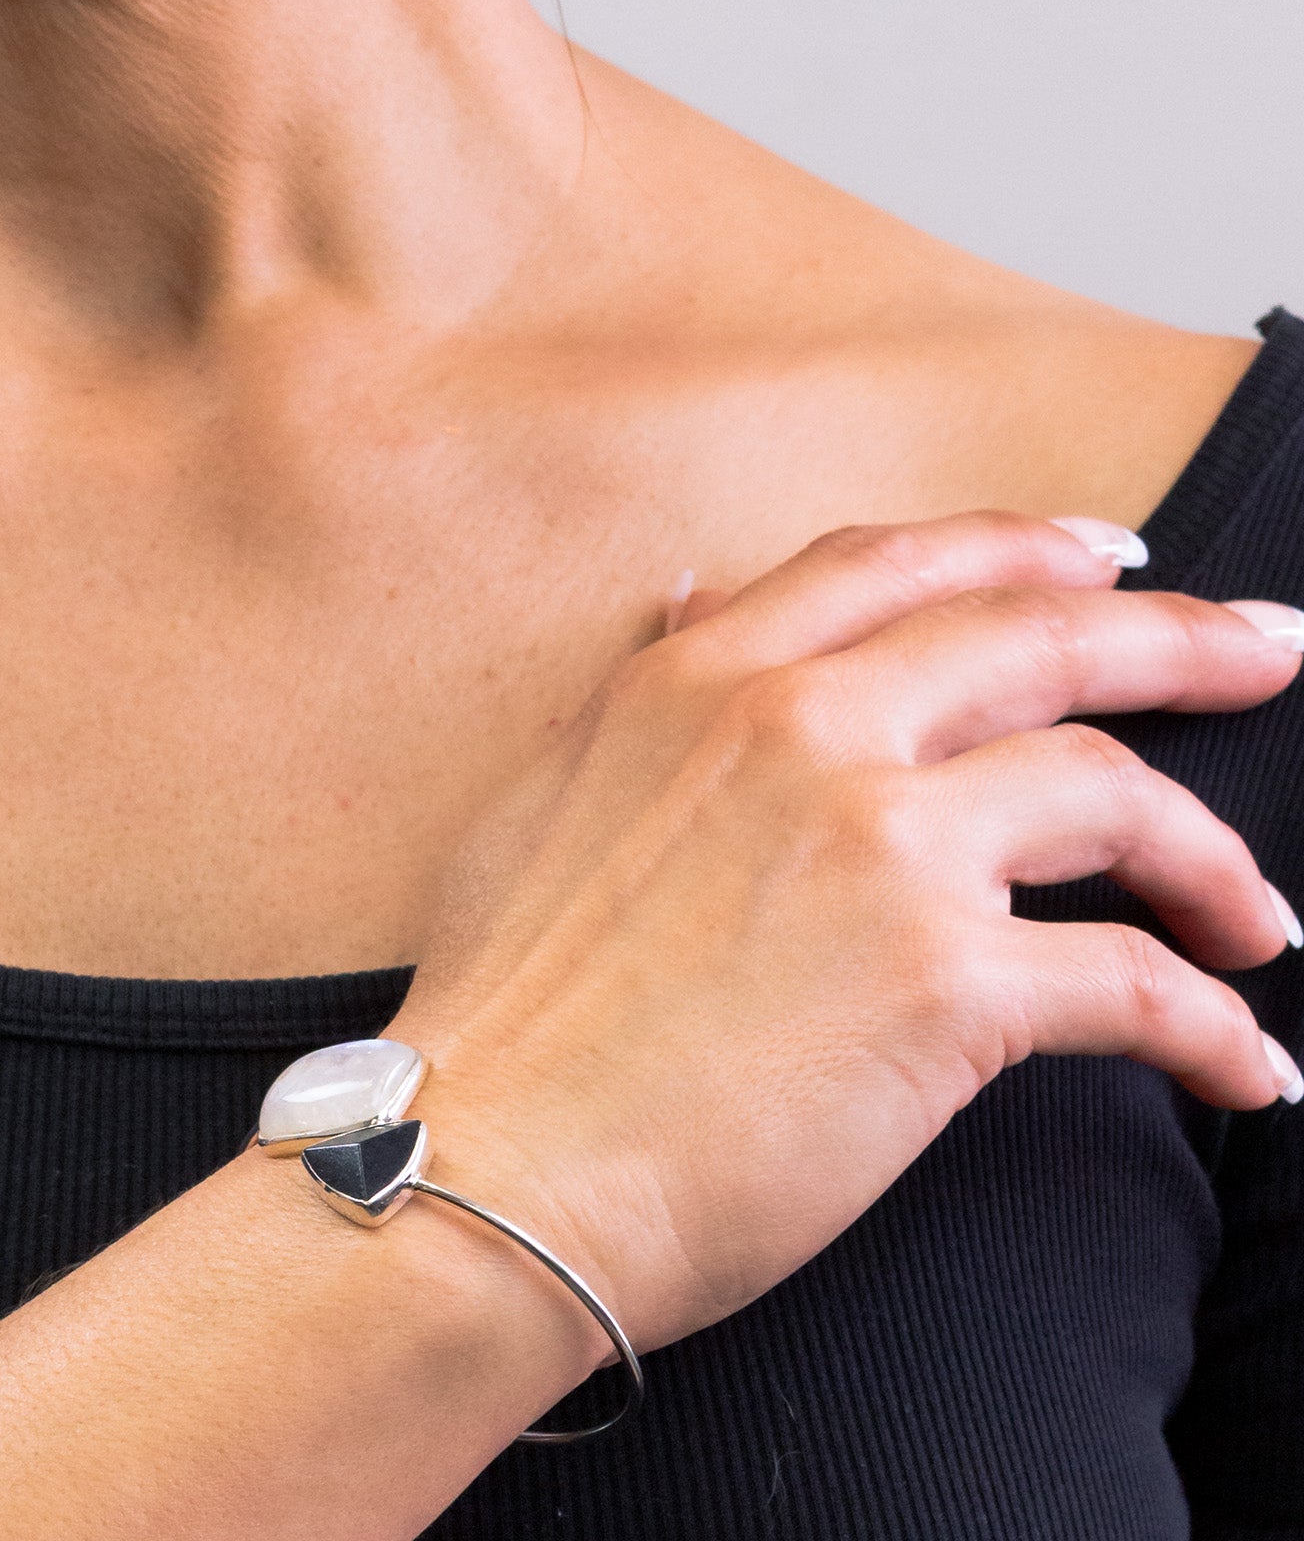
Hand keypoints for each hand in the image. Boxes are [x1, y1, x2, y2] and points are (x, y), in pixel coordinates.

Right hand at [390, 513, 1303, 1361]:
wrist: (483, 1162)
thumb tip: (686, 592)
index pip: (896, 565)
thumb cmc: (506, 1004)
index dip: (1018, 546)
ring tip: (1257, 919)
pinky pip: (1133, 984)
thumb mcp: (548, 795)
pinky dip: (1212, 1027)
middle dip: (1177, 638)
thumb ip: (637, 686)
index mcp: (702, 681)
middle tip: (1265, 653)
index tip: (1104, 558)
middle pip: (1040, 639)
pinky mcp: (944, 983)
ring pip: (1110, 795)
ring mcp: (876, 844)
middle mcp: (796, 728)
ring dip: (1211, 858)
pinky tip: (1243, 1067)